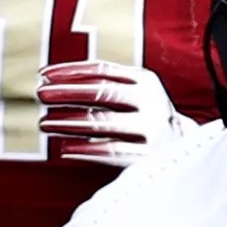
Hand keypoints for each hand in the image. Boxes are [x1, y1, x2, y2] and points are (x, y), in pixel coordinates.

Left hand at [35, 61, 192, 167]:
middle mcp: (151, 101)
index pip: (102, 70)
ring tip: (44, 123)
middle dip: (67, 93)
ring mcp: (153, 129)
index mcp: (145, 80)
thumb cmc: (145, 117)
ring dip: (69, 123)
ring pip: (104, 123)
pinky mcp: (150, 156)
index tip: (43, 75)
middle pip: (102, 93)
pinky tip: (65, 148)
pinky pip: (113, 152)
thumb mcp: (133, 94)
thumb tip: (51, 83)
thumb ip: (102, 86)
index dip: (70, 71)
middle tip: (40, 94)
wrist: (186, 149)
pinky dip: (87, 150)